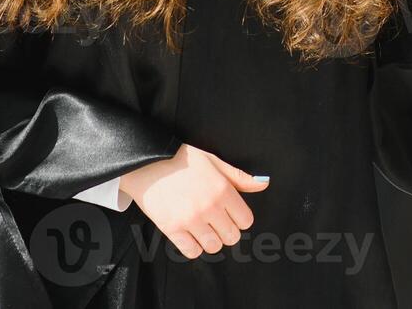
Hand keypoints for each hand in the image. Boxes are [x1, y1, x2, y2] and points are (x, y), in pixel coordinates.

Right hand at [118, 143, 269, 259]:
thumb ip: (240, 177)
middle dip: (226, 230)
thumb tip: (264, 183)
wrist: (148, 162)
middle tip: (215, 220)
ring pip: (214, 246)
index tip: (229, 213)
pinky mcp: (172, 228)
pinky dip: (193, 246)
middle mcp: (210, 207)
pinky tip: (190, 233)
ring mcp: (191, 219)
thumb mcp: (215, 162)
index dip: (239, 218)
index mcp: (223, 190)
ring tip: (202, 227)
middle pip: (232, 236)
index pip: (245, 220)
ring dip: (210, 239)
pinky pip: (192, 251)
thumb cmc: (183, 160)